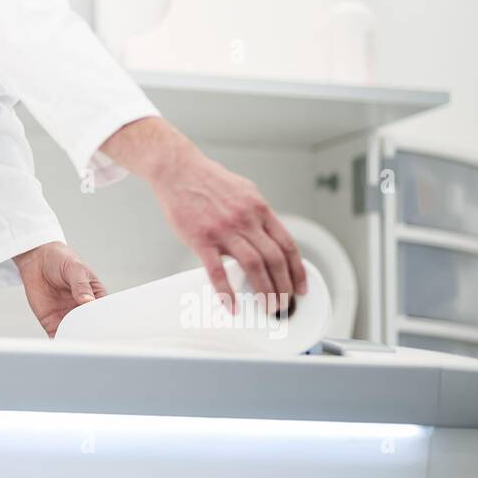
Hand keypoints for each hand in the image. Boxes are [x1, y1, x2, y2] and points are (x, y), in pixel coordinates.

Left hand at [13, 241, 106, 337]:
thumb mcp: (74, 268)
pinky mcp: (52, 323)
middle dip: (90, 334)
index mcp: (95, 297)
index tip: (102, 326)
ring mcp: (68, 318)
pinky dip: (59, 342)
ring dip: (75, 341)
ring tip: (77, 346)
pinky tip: (61, 345)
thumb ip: (80, 285)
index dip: (104, 320)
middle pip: (90, 328)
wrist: (37, 260)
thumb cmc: (61, 260)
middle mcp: (83, 311)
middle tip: (89, 340)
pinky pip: (58, 336)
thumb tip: (87, 301)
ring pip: (75, 335)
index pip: (103, 313)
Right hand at [101, 117, 305, 312]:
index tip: (300, 286)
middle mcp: (245, 219)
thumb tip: (270, 236)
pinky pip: (217, 271)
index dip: (297, 269)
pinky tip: (232, 306)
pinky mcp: (201, 238)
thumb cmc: (207, 180)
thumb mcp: (243, 191)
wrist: (177, 170)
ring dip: (265, 291)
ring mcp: (224, 229)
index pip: (287, 244)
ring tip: (268, 308)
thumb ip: (257, 215)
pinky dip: (227, 292)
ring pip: (254, 266)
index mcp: (258, 209)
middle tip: (284, 304)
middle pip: (274, 259)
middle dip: (284, 287)